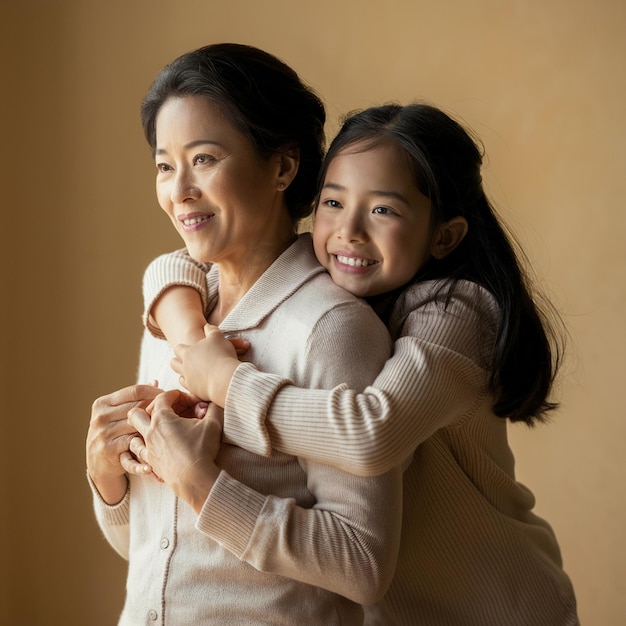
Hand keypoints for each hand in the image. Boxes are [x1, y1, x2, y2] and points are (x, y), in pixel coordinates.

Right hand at [86, 384, 161, 503]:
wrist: (97, 463)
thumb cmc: (115, 433)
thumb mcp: (119, 414)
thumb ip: (135, 399)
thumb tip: (155, 382)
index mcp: (102, 403)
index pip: (135, 390)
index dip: (155, 392)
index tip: (169, 397)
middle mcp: (100, 417)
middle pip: (138, 407)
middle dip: (157, 409)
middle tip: (173, 412)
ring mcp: (103, 433)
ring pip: (138, 425)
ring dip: (154, 427)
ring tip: (170, 428)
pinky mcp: (109, 450)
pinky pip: (134, 445)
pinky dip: (147, 449)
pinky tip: (159, 450)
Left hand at [122, 392, 209, 476]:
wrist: (194, 479)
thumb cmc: (202, 449)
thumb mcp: (213, 423)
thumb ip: (212, 408)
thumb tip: (212, 401)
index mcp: (162, 418)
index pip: (163, 397)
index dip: (177, 395)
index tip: (188, 400)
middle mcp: (150, 431)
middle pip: (136, 412)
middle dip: (150, 406)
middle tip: (169, 410)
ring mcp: (148, 447)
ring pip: (134, 431)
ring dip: (144, 426)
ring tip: (161, 426)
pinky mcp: (150, 461)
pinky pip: (139, 450)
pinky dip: (146, 444)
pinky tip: (160, 444)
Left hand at [171, 324, 245, 404]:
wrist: (225, 379)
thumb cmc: (222, 356)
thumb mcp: (218, 338)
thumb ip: (211, 330)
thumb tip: (207, 326)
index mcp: (188, 352)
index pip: (178, 348)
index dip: (183, 348)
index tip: (189, 349)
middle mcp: (184, 366)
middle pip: (174, 363)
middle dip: (178, 361)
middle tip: (188, 361)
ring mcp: (188, 379)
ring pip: (179, 376)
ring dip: (183, 373)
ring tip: (191, 372)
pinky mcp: (194, 390)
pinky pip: (188, 387)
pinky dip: (192, 384)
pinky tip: (199, 383)